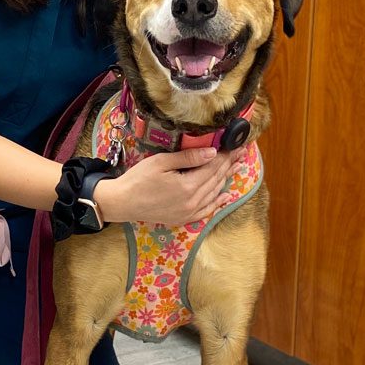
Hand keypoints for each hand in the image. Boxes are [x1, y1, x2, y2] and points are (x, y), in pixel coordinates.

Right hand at [94, 147, 241, 225]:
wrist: (123, 203)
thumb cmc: (138, 179)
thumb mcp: (161, 162)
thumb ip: (188, 158)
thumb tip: (212, 152)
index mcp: (187, 185)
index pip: (212, 167)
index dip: (225, 155)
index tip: (236, 145)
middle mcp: (192, 201)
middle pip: (216, 179)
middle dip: (229, 164)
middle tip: (241, 153)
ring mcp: (189, 212)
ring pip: (214, 193)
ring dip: (226, 179)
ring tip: (237, 167)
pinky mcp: (183, 218)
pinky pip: (207, 210)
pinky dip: (218, 202)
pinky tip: (226, 195)